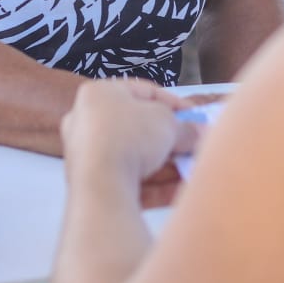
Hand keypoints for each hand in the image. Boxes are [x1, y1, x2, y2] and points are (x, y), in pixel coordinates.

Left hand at [60, 79, 202, 185]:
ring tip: (191, 169)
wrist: (100, 186)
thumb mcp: (167, 123)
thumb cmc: (129, 137)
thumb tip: (197, 133)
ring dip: (166, 163)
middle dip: (169, 137)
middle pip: (138, 127)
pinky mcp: (91, 185)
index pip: (144, 92)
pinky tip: (178, 190)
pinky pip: (128, 179)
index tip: (196, 116)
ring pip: (134, 156)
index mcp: (99, 94)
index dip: (175, 103)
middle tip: (192, 143)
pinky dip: (154, 183)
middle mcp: (86, 121)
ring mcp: (86, 155)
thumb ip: (185, 127)